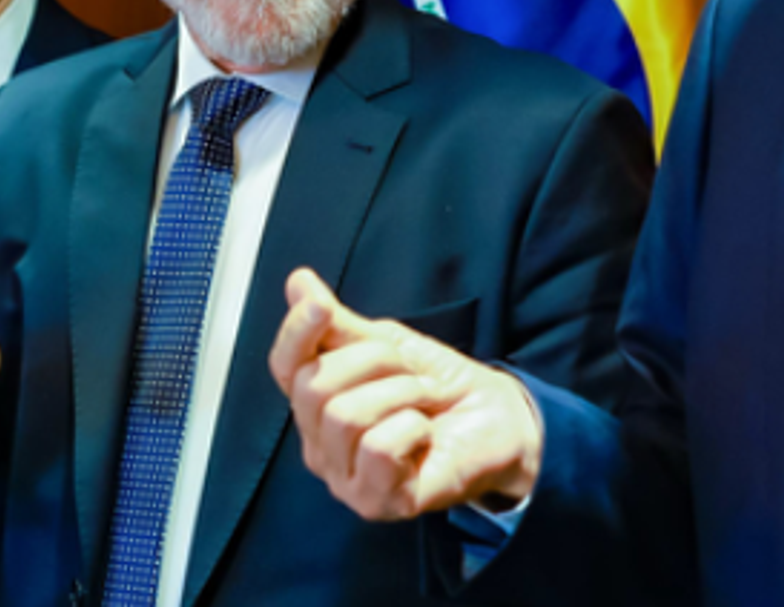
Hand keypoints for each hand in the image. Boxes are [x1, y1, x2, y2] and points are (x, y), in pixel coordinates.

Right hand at [269, 268, 542, 520]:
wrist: (501, 422)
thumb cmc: (441, 387)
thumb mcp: (388, 345)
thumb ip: (339, 324)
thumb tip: (298, 283)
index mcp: (316, 405)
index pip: (283, 367)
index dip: (294, 333)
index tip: (320, 305)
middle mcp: (320, 446)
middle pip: (312, 389)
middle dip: (371, 362)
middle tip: (409, 370)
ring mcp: (345, 479)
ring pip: (343, 417)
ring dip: (400, 394)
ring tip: (424, 400)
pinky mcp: (377, 501)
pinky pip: (377, 449)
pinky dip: (412, 428)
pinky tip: (425, 435)